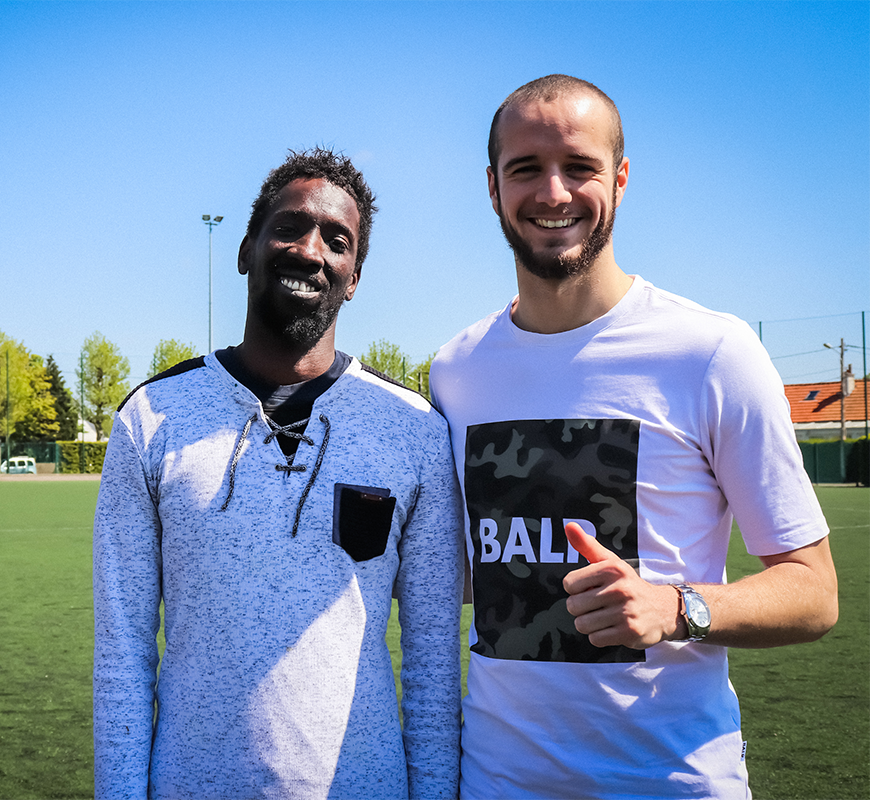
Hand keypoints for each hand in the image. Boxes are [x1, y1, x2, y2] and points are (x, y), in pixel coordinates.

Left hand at [563, 523, 680, 648]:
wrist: (662, 609)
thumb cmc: (627, 584)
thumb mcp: (610, 561)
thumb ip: (587, 545)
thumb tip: (569, 525)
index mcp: (611, 568)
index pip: (569, 583)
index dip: (576, 589)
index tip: (591, 588)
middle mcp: (620, 588)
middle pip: (573, 606)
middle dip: (581, 608)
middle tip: (598, 605)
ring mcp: (625, 611)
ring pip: (582, 624)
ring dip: (589, 624)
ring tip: (604, 617)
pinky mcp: (629, 632)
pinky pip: (595, 639)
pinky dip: (599, 636)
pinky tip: (612, 628)